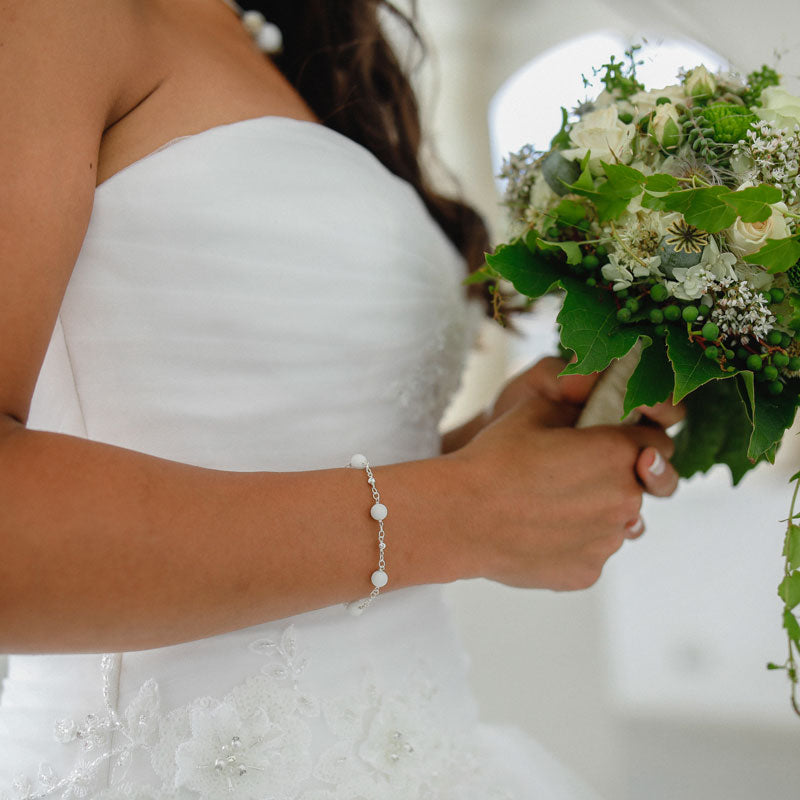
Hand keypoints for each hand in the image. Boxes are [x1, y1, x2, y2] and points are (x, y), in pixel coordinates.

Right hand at [444, 358, 681, 590]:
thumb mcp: (534, 410)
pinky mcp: (588, 574)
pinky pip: (591, 552)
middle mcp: (625, 500)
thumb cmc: (493, 459)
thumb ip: (578, 410)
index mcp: (617, 453)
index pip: (658, 444)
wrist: (459, 516)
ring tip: (547, 506)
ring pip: (615, 522)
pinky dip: (573, 544)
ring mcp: (607, 542)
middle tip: (568, 476)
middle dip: (613, 478)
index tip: (613, 443)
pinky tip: (537, 532)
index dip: (635, 440)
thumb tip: (592, 415)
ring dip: (595, 513)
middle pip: (638, 486)